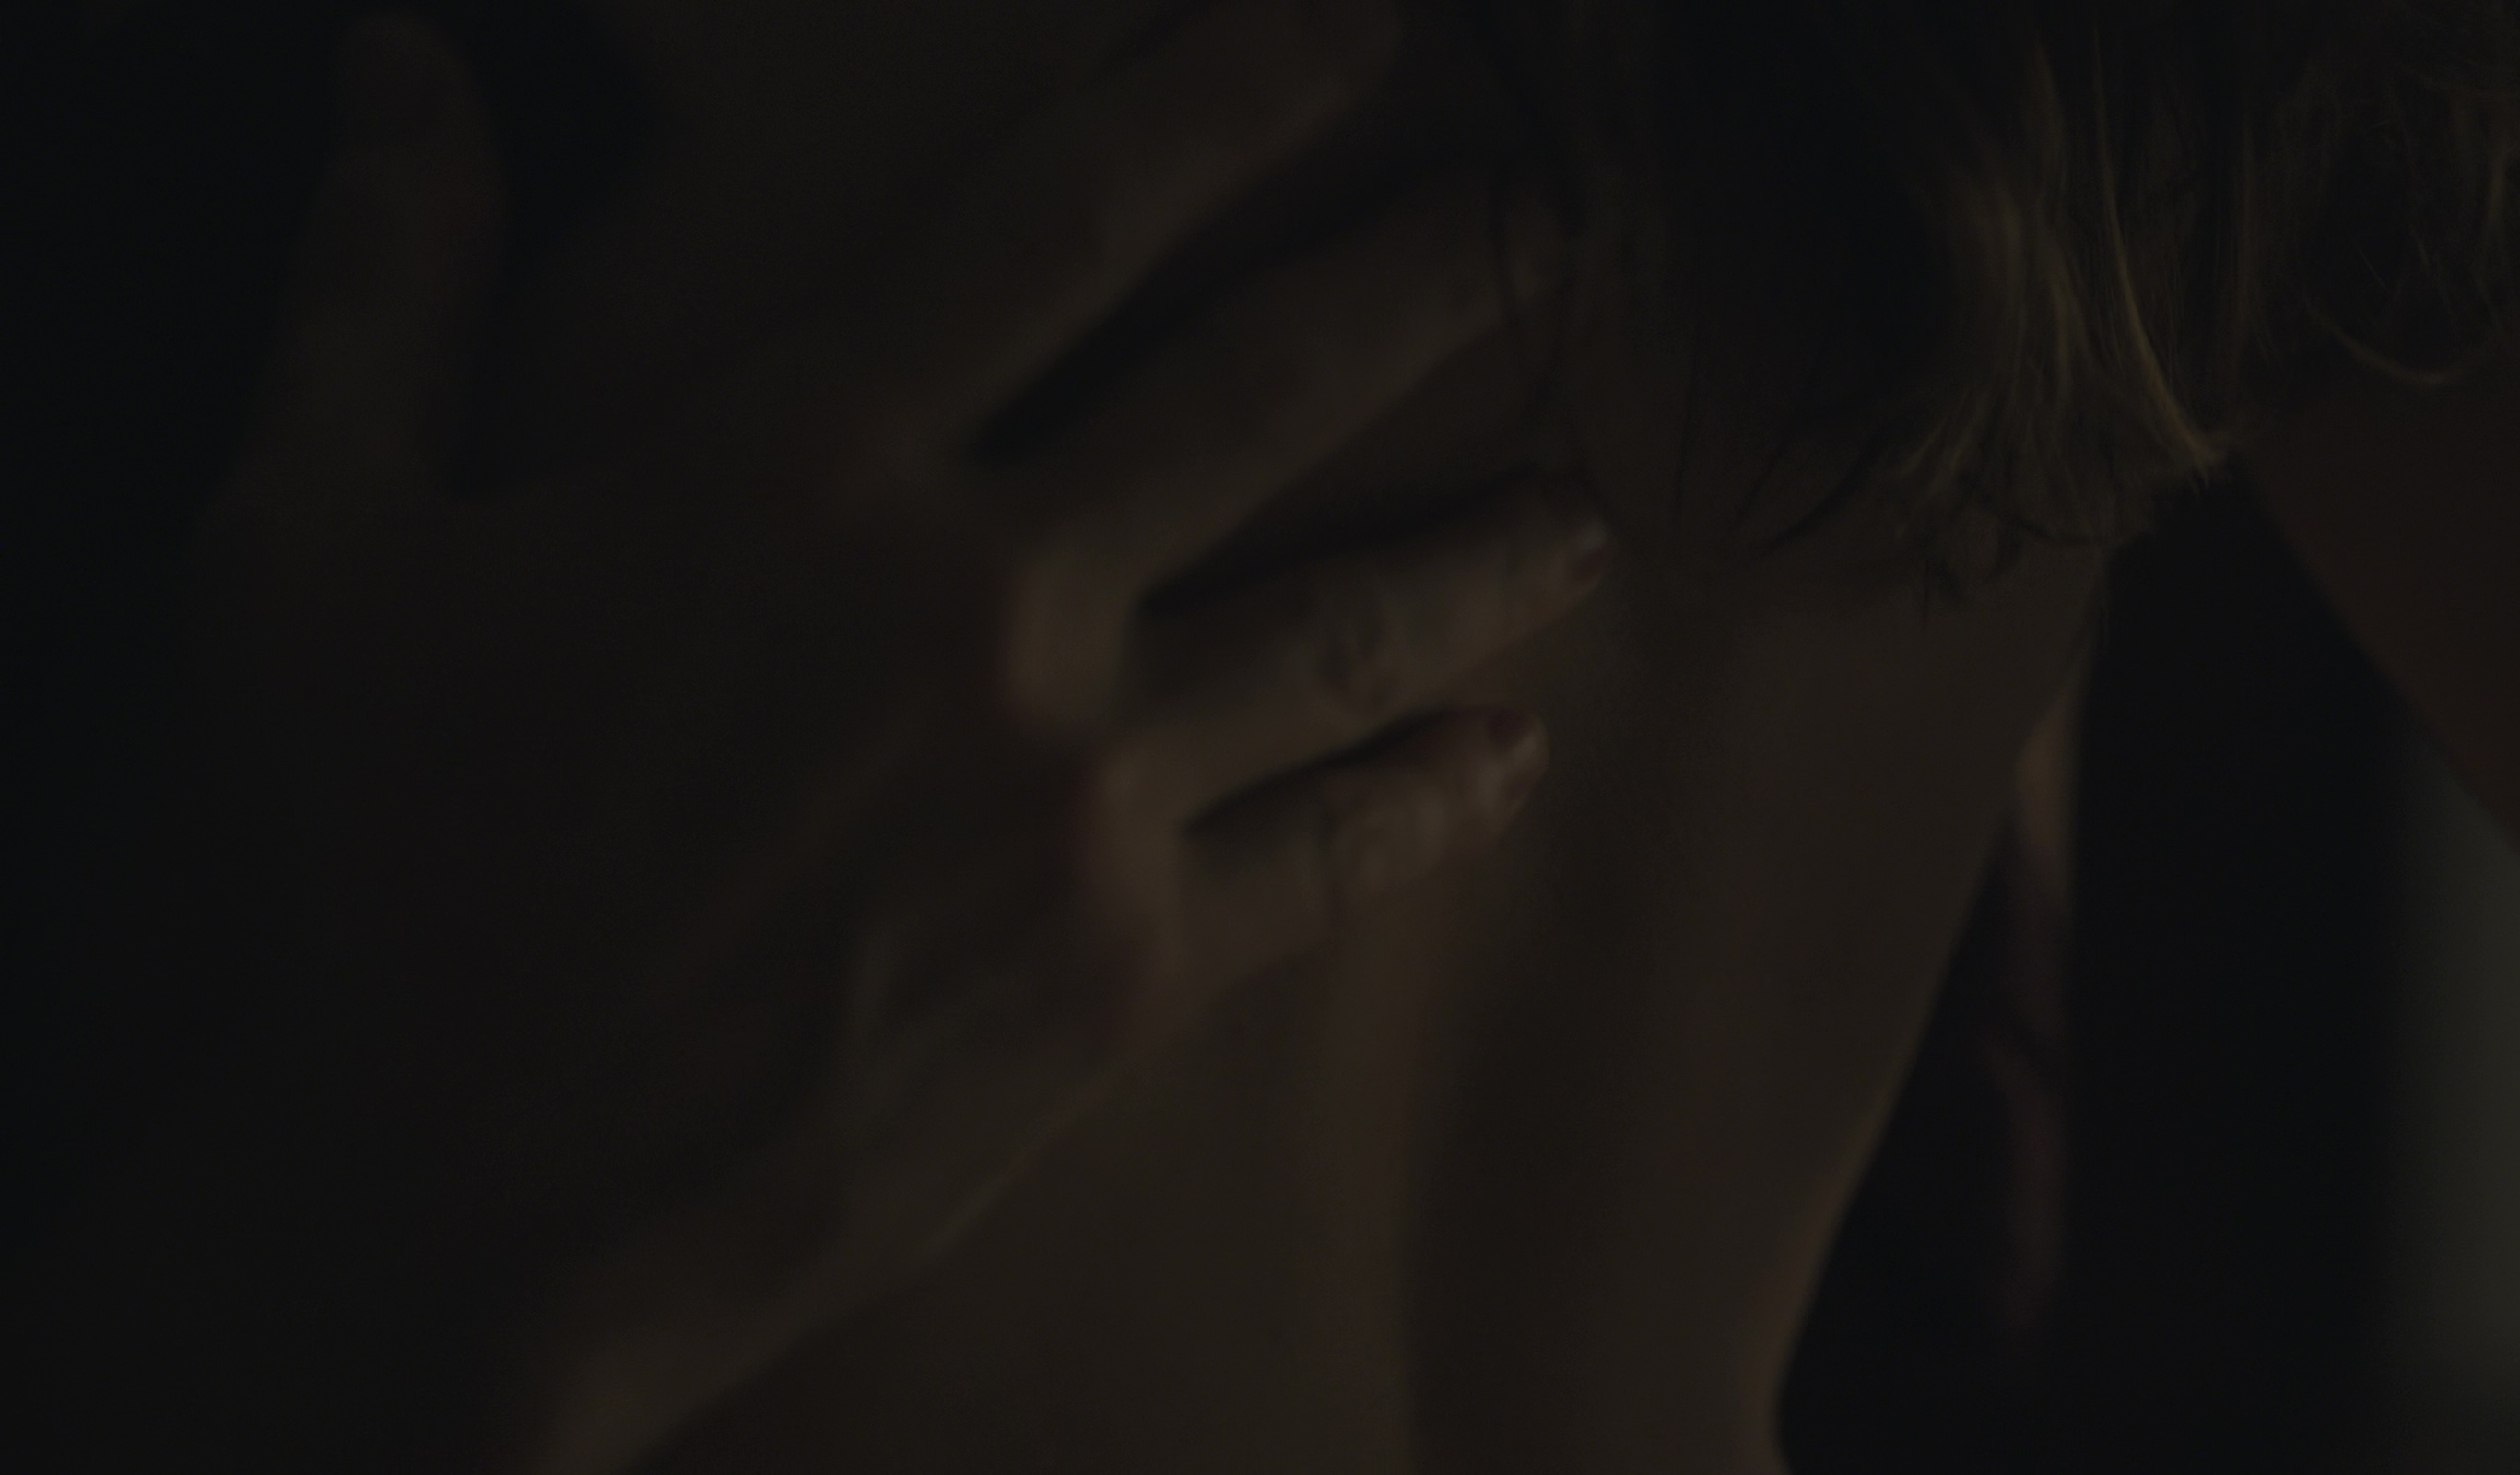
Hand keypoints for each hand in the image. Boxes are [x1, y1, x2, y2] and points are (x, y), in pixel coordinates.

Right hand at [54, 4, 1598, 1469]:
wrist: (448, 1219)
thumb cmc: (365, 885)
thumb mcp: (301, 552)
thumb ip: (382, 283)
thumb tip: (397, 65)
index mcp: (797, 466)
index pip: (1063, 217)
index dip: (1232, 93)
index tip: (1362, 27)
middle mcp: (979, 602)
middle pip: (1268, 385)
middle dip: (1431, 276)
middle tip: (1557, 211)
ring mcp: (1075, 790)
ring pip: (1348, 621)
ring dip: (1489, 549)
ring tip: (1591, 508)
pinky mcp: (1122, 966)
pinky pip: (1329, 854)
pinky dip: (1437, 799)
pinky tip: (1518, 756)